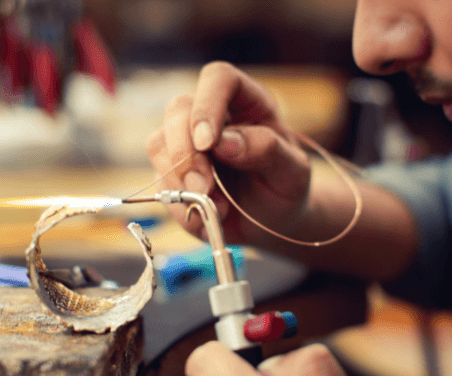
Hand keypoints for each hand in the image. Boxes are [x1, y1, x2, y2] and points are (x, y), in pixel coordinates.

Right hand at [146, 62, 310, 243]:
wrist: (272, 219)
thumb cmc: (285, 185)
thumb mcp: (293, 170)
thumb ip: (266, 150)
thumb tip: (224, 142)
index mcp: (245, 101)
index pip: (218, 79)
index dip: (207, 105)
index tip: (208, 143)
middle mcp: (211, 115)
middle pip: (178, 109)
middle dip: (184, 152)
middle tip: (203, 187)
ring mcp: (187, 143)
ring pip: (159, 143)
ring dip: (178, 179)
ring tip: (214, 206)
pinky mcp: (173, 172)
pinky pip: (159, 182)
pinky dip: (179, 204)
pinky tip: (207, 216)